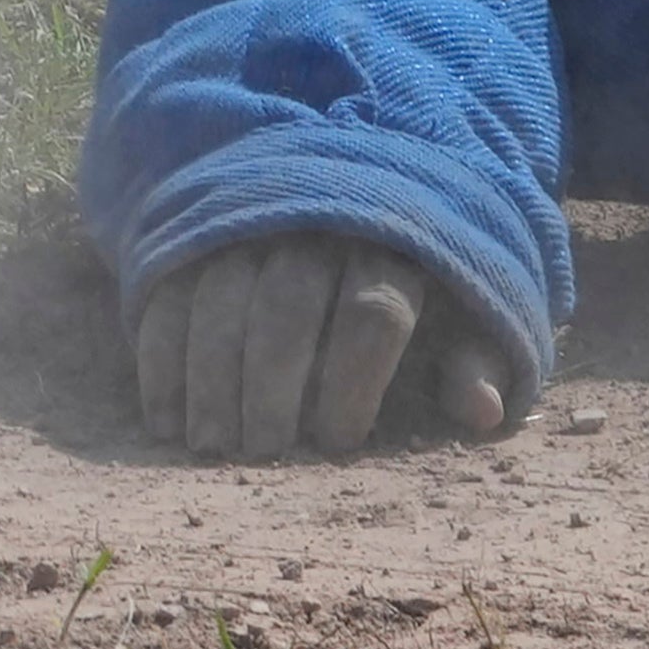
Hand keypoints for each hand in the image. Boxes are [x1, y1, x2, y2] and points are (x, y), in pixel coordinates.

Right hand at [124, 238, 519, 458]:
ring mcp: (251, 227)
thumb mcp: (463, 312)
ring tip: (214, 446)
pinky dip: (164, 363)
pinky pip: (169, 299)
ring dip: (212, 381)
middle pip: (287, 307)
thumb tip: (485, 414)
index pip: (373, 312)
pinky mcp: (194, 240)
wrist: (349, 198)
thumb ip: (474, 360)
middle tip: (265, 451)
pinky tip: (167, 422)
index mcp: (398, 243)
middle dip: (272, 387)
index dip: (353, 384)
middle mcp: (321, 225)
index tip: (339, 441)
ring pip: (221, 302)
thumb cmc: (417, 281)